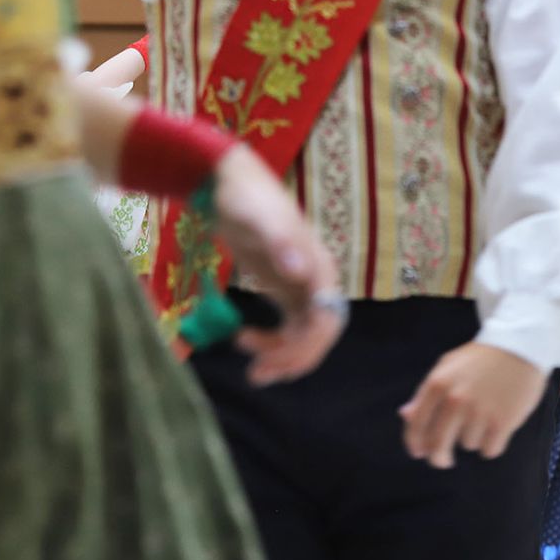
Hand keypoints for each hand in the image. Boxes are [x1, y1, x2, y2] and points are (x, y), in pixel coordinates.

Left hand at [211, 145, 344, 384]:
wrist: (232, 185)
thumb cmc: (248, 199)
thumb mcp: (261, 219)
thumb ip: (282, 243)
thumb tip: (302, 272)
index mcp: (320, 269)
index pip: (327, 320)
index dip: (306, 346)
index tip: (274, 361)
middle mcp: (317, 282)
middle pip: (319, 334)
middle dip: (293, 358)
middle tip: (258, 374)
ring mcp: (302, 288)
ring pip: (304, 336)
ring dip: (282, 356)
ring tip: (251, 369)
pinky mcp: (285, 290)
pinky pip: (288, 328)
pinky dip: (272, 343)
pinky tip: (245, 340)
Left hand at [400, 343, 546, 467]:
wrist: (521, 346)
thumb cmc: (482, 359)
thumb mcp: (448, 367)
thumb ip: (425, 393)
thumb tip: (405, 415)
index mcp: (438, 384)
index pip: (416, 425)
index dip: (415, 443)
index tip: (419, 453)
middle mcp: (455, 399)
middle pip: (438, 445)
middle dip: (439, 458)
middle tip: (444, 461)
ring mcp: (479, 411)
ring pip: (467, 445)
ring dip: (474, 438)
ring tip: (485, 418)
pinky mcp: (502, 422)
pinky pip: (489, 450)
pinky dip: (492, 445)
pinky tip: (497, 429)